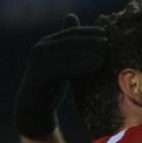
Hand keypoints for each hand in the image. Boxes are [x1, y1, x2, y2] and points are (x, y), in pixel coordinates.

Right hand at [15, 13, 107, 137]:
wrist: (33, 111)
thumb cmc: (51, 88)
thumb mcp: (63, 66)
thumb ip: (73, 53)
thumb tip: (92, 37)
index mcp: (46, 44)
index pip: (71, 32)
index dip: (90, 31)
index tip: (106, 33)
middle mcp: (40, 49)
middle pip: (71, 41)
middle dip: (91, 40)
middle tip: (108, 42)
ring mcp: (38, 61)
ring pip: (69, 53)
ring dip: (89, 51)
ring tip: (106, 52)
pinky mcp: (40, 75)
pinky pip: (65, 67)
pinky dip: (83, 65)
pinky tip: (98, 65)